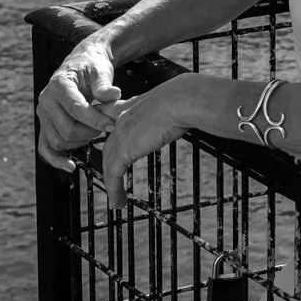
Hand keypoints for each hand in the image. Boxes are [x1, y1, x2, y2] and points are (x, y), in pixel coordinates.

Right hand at [36, 32, 125, 171]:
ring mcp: (43, 115)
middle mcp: (46, 100)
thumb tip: (114, 94)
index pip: (76, 109)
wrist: (81, 64)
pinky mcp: (45, 125)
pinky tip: (71, 166)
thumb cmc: (91, 67)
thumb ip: (104, 85)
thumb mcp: (100, 71)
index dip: (95, 120)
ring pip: (58, 141)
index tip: (113, 125)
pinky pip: (45, 148)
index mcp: (58, 85)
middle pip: (67, 129)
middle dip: (90, 133)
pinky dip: (56, 159)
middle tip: (107, 128)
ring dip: (80, 142)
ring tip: (96, 132)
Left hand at [98, 81, 191, 198]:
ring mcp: (120, 135)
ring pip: (109, 163)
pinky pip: (113, 175)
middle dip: (108, 163)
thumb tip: (193, 108)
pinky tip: (118, 202)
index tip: (108, 137)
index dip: (109, 129)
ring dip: (112, 183)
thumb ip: (174, 107)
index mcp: (133, 105)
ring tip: (117, 200)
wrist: (183, 100)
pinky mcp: (123, 150)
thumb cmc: (188, 98)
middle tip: (112, 179)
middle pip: (109, 145)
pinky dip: (114, 190)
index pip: (111, 116)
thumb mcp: (177, 100)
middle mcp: (122, 118)